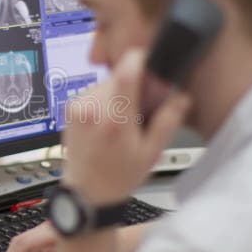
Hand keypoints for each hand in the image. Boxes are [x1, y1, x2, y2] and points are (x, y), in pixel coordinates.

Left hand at [63, 49, 189, 203]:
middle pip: (119, 76)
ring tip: (124, 120)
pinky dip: (105, 100)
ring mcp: (78, 106)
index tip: (151, 61)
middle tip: (142, 108)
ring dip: (119, 93)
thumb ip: (167, 121)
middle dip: (134, 85)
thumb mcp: (151, 153)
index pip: (127, 71)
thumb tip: (180, 97)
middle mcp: (93, 108)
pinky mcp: (70, 107)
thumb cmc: (118, 177)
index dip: (141, 59)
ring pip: (106, 83)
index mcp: (115, 119)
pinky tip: (108, 123)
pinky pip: (94, 92)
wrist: (86, 192)